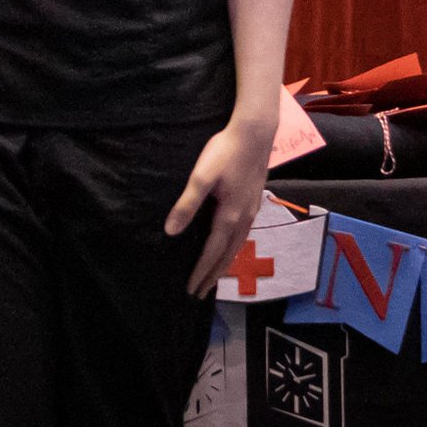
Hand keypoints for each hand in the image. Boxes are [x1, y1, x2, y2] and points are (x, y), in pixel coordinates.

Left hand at [165, 116, 276, 296]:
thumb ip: (187, 204)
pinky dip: (233, 249)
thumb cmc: (226, 152)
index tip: (191, 289)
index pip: (212, 252)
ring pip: (237, 246)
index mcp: (230, 216)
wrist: (255, 133)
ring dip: (224, 264)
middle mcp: (244, 218)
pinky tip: (229, 246)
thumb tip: (171, 231)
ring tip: (214, 277)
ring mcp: (252, 211)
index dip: (201, 272)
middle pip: (227, 255)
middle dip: (213, 275)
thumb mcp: (202, 176)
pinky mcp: (254, 202)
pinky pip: (243, 235)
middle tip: (201, 293)